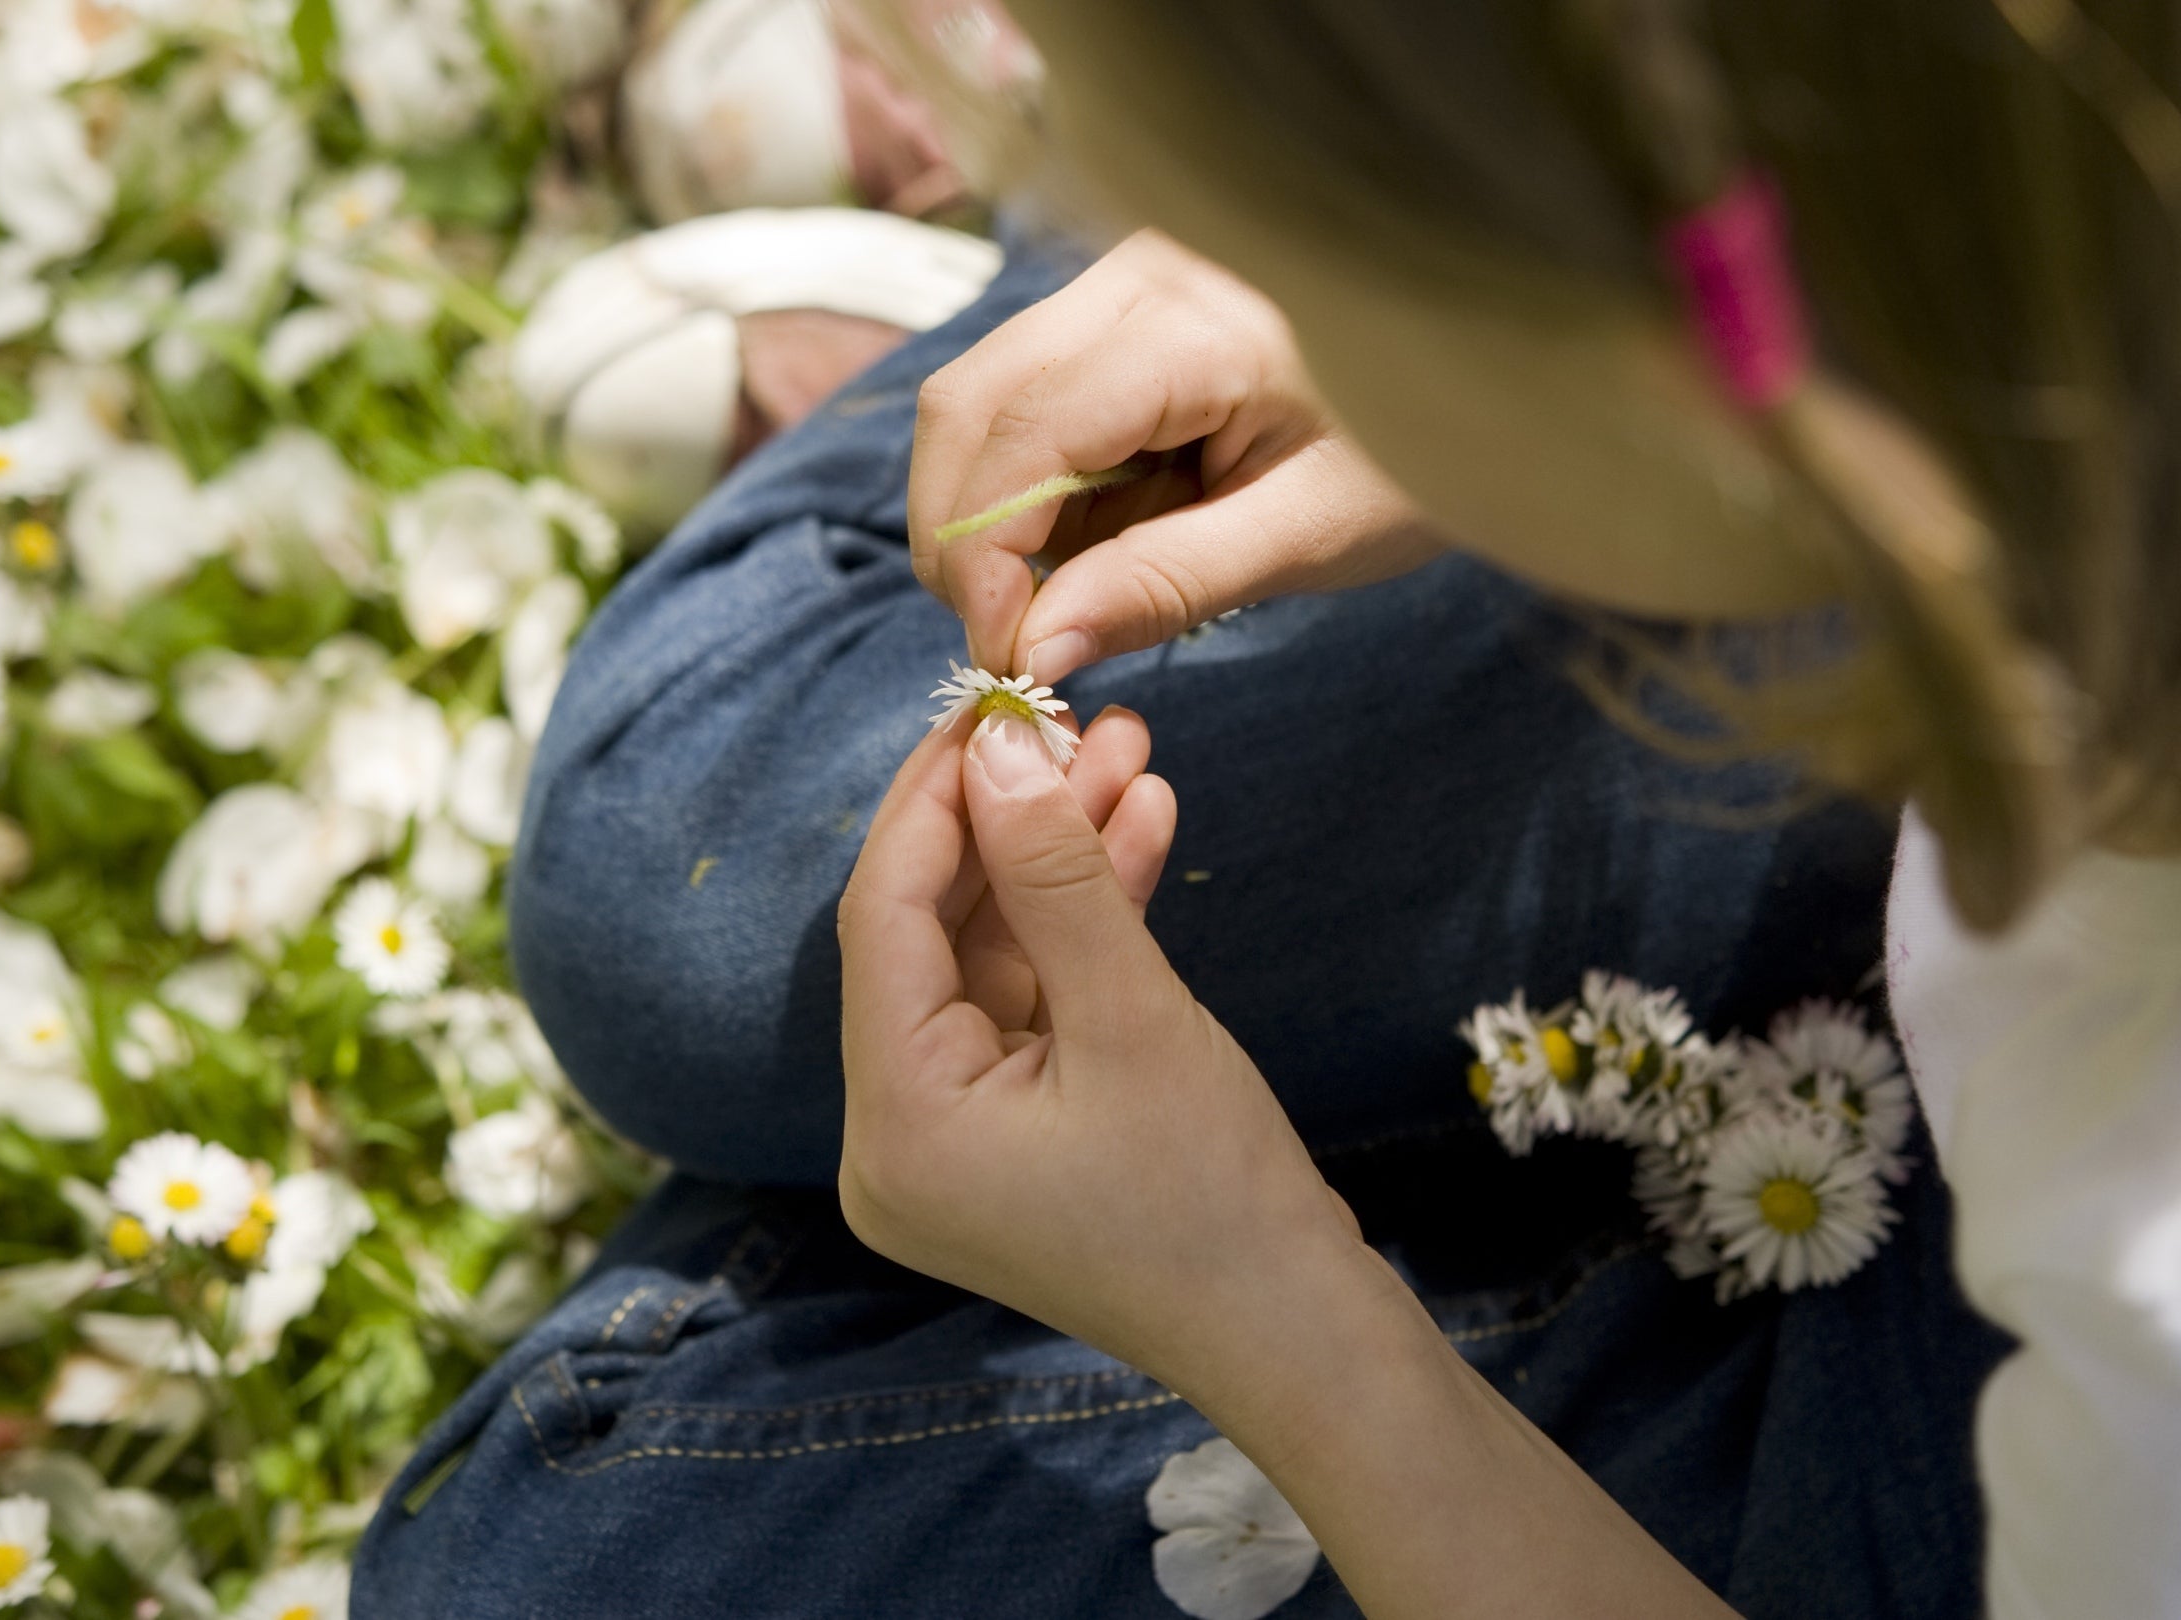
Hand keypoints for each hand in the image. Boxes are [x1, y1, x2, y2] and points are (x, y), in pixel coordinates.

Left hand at [836, 705, 1375, 1394]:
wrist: (1299, 1335)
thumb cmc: (1217, 1199)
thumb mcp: (1132, 1015)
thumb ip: (1053, 873)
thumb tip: (997, 744)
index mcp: (895, 1126)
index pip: (881, 918)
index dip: (936, 798)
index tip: (993, 700)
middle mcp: (893, 1142)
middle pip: (929, 933)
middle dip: (1008, 818)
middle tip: (1075, 716)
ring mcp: (948, 1146)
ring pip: (986, 959)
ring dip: (1054, 859)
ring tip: (1128, 748)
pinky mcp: (1006, 1140)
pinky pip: (1024, 1005)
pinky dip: (1076, 929)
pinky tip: (1138, 829)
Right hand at [909, 231, 1443, 678]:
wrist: (1494, 373)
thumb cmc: (1422, 455)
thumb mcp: (1307, 537)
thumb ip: (1163, 586)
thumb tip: (1033, 647)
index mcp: (1194, 325)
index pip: (1016, 435)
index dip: (981, 558)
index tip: (1010, 660)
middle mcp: (1135, 274)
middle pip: (968, 404)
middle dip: (965, 539)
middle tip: (1022, 642)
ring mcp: (1121, 278)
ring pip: (981, 400)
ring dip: (997, 513)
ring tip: (1085, 586)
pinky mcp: (1121, 304)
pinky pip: (1027, 398)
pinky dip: (1035, 484)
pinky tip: (1110, 529)